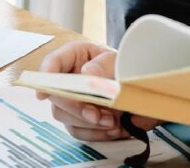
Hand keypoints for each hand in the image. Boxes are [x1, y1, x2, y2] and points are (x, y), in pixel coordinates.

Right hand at [37, 42, 158, 140]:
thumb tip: (87, 73)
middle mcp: (68, 78)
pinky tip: (114, 130)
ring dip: (87, 123)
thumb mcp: (122, 60)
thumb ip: (106, 65)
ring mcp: (72, 100)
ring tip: (113, 122)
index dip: (47, 75)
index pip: (54, 62)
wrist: (145, 88)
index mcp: (76, 56)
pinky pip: (78, 131)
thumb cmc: (130, 68)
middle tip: (96, 115)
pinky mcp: (80, 119)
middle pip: (55, 95)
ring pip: (64, 115)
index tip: (44, 92)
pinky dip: (95, 134)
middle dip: (75, 107)